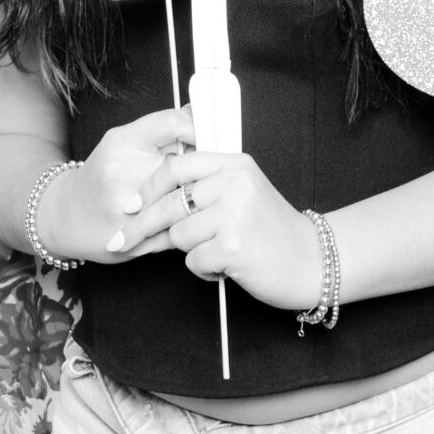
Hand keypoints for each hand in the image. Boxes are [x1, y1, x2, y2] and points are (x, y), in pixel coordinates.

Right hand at [37, 106, 194, 264]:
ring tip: (197, 194)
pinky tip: (181, 218)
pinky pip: (178, 225)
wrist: (67, 216)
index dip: (199, 128)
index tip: (209, 136)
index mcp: (122, 143)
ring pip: (187, 198)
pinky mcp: (138, 236)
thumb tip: (199, 114)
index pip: (173, 123)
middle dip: (203, 167)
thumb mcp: (124, 142)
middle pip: (187, 163)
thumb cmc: (102, 177)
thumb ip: (161, 129)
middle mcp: (123, 173)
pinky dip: (187, 221)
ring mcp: (130, 208)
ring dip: (199, 196)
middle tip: (208, 168)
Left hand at [137, 147, 320, 311]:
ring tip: (218, 252)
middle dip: (140, 226)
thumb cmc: (273, 231)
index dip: (147, 187)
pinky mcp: (233, 247)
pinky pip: (193, 261)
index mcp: (235, 164)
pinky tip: (226, 267)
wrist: (314, 261)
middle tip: (120, 242)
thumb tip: (154, 192)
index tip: (129, 205)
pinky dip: (204, 270)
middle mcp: (234, 183)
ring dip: (190, 251)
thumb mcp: (246, 190)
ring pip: (178, 235)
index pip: (176, 166)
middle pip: (169, 203)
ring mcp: (234, 214)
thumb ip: (209, 183)